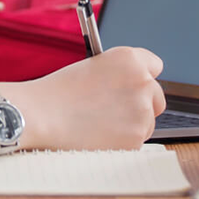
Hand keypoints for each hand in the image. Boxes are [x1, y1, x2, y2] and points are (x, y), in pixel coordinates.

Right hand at [2, 46, 165, 150]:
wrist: (41, 115)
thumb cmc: (60, 90)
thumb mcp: (92, 66)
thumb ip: (119, 72)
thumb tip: (133, 85)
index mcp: (129, 59)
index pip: (154, 64)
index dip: (141, 74)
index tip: (133, 82)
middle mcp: (142, 83)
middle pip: (156, 95)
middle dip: (140, 101)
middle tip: (114, 105)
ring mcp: (142, 113)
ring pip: (147, 120)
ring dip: (131, 122)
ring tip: (99, 119)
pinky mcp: (137, 139)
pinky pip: (136, 140)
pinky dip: (122, 140)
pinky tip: (98, 133)